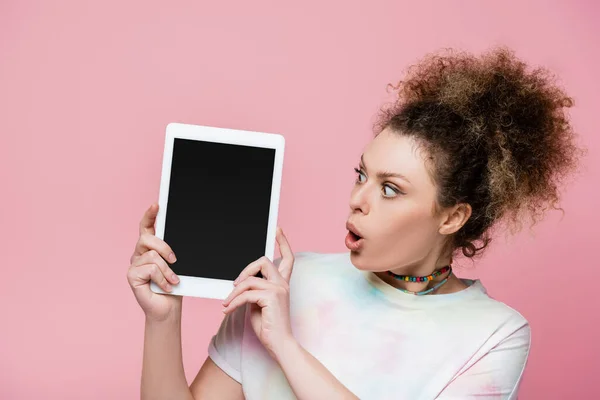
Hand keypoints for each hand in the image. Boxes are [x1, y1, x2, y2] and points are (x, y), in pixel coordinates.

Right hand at [127, 203, 181, 321]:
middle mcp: (139, 253)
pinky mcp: (131, 275)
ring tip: (173, 281)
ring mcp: (134, 264)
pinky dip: (163, 279)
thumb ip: (171, 252)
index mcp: (150, 248)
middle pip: (147, 239)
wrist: (168, 308)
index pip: (147, 227)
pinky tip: (165, 287)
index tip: (156, 205)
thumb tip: (175, 246)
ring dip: (167, 270)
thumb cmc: (173, 286)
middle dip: (164, 247)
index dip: (150, 215)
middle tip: (175, 260)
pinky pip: (151, 269)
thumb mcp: (176, 265)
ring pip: (152, 256)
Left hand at [221, 227, 294, 358]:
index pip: (287, 258)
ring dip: (233, 293)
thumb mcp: (258, 303)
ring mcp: (279, 289)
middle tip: (234, 284)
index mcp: (282, 283)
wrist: (279, 344)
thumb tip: (241, 282)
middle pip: (263, 261)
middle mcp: (283, 283)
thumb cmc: (268, 326)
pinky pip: (246, 294)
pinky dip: (233, 302)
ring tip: (227, 304)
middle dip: (245, 269)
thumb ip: (254, 289)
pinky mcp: (272, 297)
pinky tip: (227, 310)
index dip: (283, 242)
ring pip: (249, 280)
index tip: (278, 229)